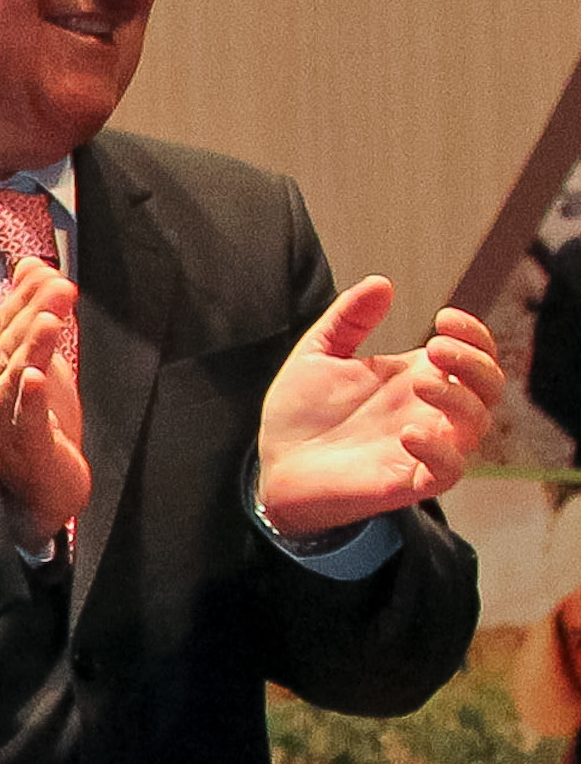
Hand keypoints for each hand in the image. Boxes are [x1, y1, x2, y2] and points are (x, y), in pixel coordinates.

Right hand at [0, 255, 87, 550]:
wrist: (40, 490)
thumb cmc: (40, 424)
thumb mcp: (42, 362)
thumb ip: (35, 316)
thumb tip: (32, 267)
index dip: (20, 298)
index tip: (45, 273)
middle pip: (6, 345)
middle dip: (31, 312)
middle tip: (59, 287)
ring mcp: (5, 420)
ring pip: (12, 377)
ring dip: (30, 346)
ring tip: (49, 321)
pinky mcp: (27, 446)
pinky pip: (23, 419)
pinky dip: (27, 397)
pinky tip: (35, 376)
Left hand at [258, 278, 504, 537]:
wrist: (274, 465)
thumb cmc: (302, 412)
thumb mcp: (318, 353)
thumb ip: (349, 318)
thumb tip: (383, 282)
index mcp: (416, 377)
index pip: (473, 356)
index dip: (474, 334)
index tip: (445, 317)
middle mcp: (429, 412)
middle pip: (488, 387)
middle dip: (474, 363)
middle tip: (437, 347)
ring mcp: (425, 447)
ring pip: (476, 425)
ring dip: (458, 399)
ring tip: (420, 382)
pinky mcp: (410, 481)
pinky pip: (448, 472)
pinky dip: (440, 452)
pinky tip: (408, 432)